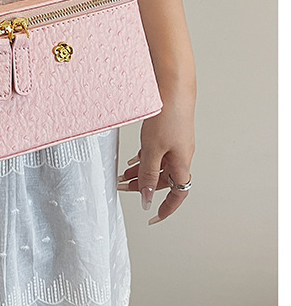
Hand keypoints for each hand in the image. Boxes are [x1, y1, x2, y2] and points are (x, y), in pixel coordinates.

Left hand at [117, 95, 194, 224]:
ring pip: (159, 165)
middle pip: (164, 179)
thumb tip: (147, 199)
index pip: (178, 194)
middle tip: (123, 187)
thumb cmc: (167, 117)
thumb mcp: (153, 150)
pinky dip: (145, 157)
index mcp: (182, 162)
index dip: (167, 208)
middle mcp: (181, 155)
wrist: (172, 88)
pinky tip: (132, 157)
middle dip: (144, 186)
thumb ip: (148, 175)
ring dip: (142, 171)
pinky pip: (157, 152)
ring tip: (123, 174)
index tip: (153, 217)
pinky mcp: (168, 132)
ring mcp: (175, 143)